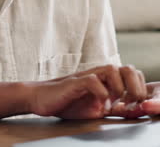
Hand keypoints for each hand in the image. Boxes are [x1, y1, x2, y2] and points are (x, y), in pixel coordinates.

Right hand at [28, 64, 146, 118]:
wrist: (41, 98)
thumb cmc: (67, 102)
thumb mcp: (95, 108)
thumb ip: (112, 107)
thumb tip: (131, 110)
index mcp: (106, 80)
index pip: (131, 74)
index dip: (139, 88)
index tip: (135, 106)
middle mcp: (99, 74)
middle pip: (126, 69)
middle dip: (135, 86)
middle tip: (131, 103)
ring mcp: (87, 76)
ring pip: (112, 69)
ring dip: (120, 87)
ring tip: (117, 102)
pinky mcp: (75, 82)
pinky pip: (93, 81)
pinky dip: (101, 92)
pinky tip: (101, 104)